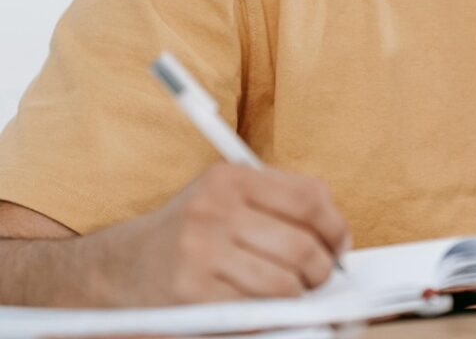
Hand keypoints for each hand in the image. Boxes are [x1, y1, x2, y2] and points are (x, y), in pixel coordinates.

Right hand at [95, 163, 349, 305]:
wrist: (117, 268)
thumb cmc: (188, 232)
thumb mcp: (226, 197)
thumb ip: (277, 202)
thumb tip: (336, 236)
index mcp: (231, 178)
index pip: (308, 197)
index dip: (335, 226)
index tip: (341, 244)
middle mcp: (215, 209)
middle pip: (301, 244)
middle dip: (322, 268)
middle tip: (322, 277)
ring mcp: (201, 252)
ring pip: (283, 282)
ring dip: (298, 295)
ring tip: (294, 294)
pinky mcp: (190, 295)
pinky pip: (253, 311)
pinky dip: (271, 316)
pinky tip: (268, 311)